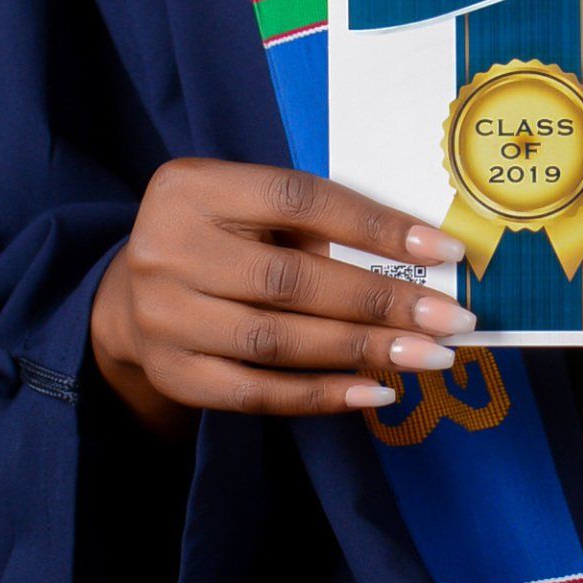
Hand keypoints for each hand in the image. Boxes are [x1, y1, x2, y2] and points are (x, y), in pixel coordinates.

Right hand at [91, 159, 472, 438]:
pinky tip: (373, 390)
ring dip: (363, 350)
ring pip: (277, 342)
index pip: (299, 200)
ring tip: (429, 356)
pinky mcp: (173, 374)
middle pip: (290, 280)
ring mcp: (164, 318)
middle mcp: (167, 250)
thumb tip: (420, 258)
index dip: (376, 226)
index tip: (444, 252)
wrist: (131, 295)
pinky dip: (320, 395)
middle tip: (452, 319)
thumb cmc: (220, 237)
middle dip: (381, 301)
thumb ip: (312, 220)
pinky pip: (256, 393)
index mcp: (193, 187)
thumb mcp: (249, 205)